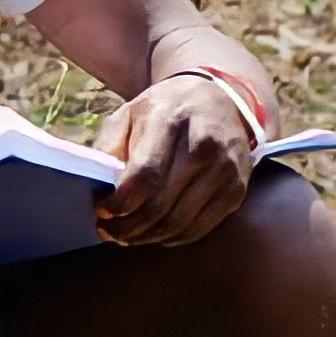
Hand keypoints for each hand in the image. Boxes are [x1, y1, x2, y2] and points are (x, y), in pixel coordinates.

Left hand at [94, 75, 254, 246]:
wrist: (219, 99)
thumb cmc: (164, 109)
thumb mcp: (129, 113)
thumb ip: (110, 145)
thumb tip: (97, 185)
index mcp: (170, 121)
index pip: (145, 174)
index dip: (122, 201)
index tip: (102, 212)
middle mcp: (203, 146)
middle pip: (162, 203)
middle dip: (130, 225)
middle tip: (108, 232)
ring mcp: (225, 169)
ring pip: (182, 220)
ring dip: (149, 236)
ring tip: (127, 238)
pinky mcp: (238, 188)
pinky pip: (203, 226)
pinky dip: (176, 237)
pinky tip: (156, 235)